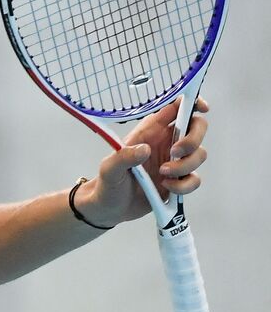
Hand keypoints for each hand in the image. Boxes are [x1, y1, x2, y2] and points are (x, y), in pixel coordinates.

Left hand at [75, 96, 209, 227]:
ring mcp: (175, 162)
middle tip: (176, 152)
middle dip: (193, 139)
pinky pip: (195, 179)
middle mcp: (166, 143)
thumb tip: (144, 150)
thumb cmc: (108, 183)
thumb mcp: (109, 169)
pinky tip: (166, 187)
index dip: (192, 103)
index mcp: (150, 131)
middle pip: (197, 128)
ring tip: (162, 174)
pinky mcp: (179, 180)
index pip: (176, 108)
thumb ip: (123, 157)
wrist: (111, 208)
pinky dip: (184, 185)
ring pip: (200, 154)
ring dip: (185, 166)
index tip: (202, 108)